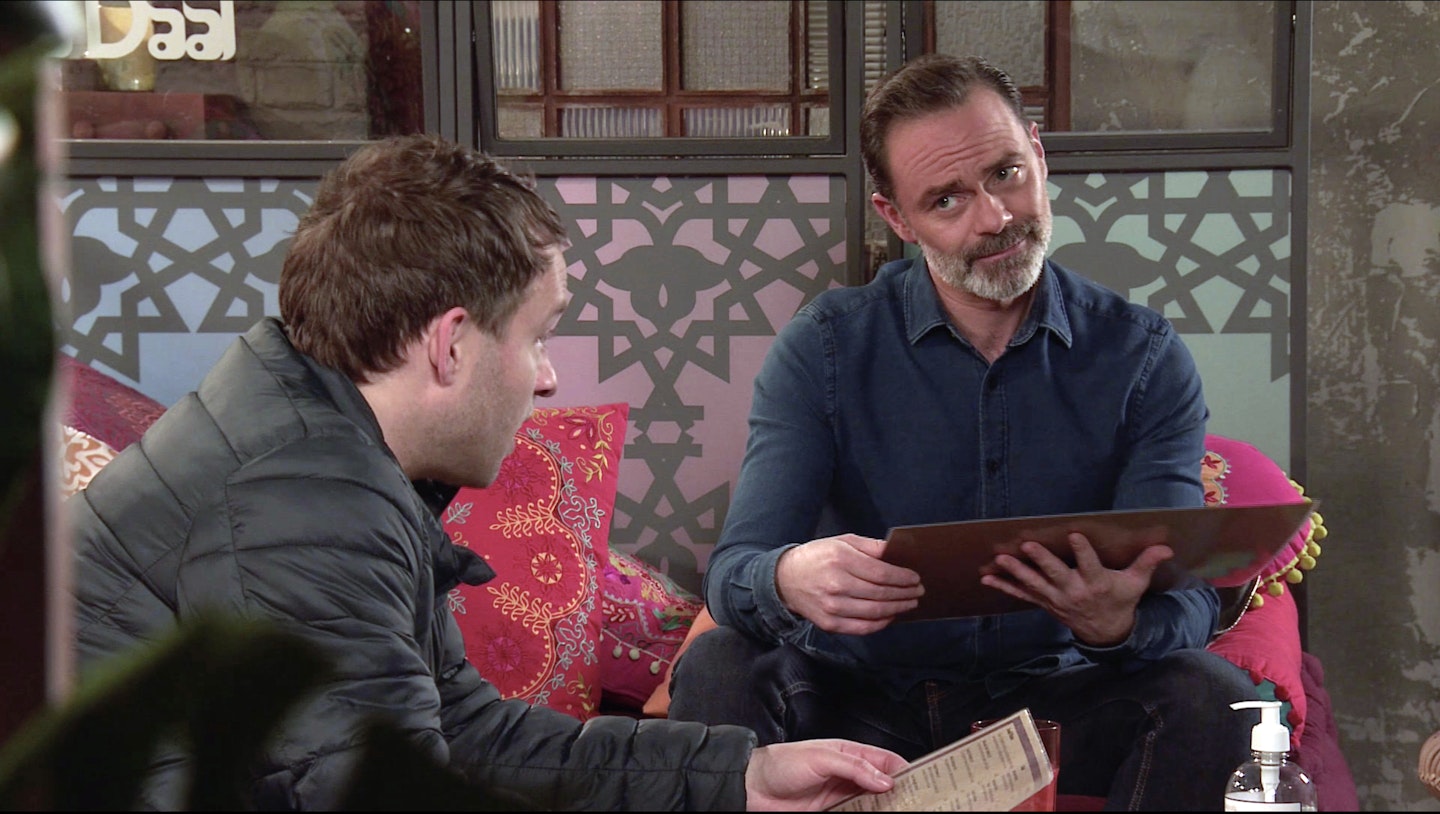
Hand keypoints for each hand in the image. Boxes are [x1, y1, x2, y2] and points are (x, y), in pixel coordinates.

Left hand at [745, 739, 906, 810]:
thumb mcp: (820, 759)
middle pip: (883, 784)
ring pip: (874, 803)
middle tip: (920, 802)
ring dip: (887, 808)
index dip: (905, 769)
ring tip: (906, 811)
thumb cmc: (782, 764)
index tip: (925, 780)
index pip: (884, 760)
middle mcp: (848, 774)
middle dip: (902, 792)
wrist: (753, 789)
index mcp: (848, 753)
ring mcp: (841, 795)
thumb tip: (885, 780)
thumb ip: (854, 767)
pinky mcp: (833, 812)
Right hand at [775, 534, 923, 634]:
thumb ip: (870, 546)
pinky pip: (863, 628)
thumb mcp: (842, 541)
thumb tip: (896, 553)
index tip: (915, 578)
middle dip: (905, 593)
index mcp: (840, 559)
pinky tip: (891, 616)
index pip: (881, 573)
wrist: (786, 579)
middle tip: (918, 591)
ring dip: (898, 609)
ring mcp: (832, 607)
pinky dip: (881, 623)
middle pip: (881, 594)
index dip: (903, 578)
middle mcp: (836, 584)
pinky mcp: (830, 624)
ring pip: (875, 612)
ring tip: (909, 603)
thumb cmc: (817, 557)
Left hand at [979, 532, 1172, 646]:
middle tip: (1027, 546)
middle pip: (1056, 575)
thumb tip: (1167, 546)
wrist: (1106, 633)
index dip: (1082, 551)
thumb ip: (1146, 563)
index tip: (1073, 535)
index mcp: (1097, 584)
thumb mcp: (1136, 584)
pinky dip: (1004, 586)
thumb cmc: (1121, 601)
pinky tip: (986, 578)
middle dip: (1041, 561)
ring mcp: (1056, 599)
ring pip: (1034, 584)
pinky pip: (1021, 595)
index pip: (1089, 565)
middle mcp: (1074, 592)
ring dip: (1016, 572)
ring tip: (999, 559)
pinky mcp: (1044, 603)